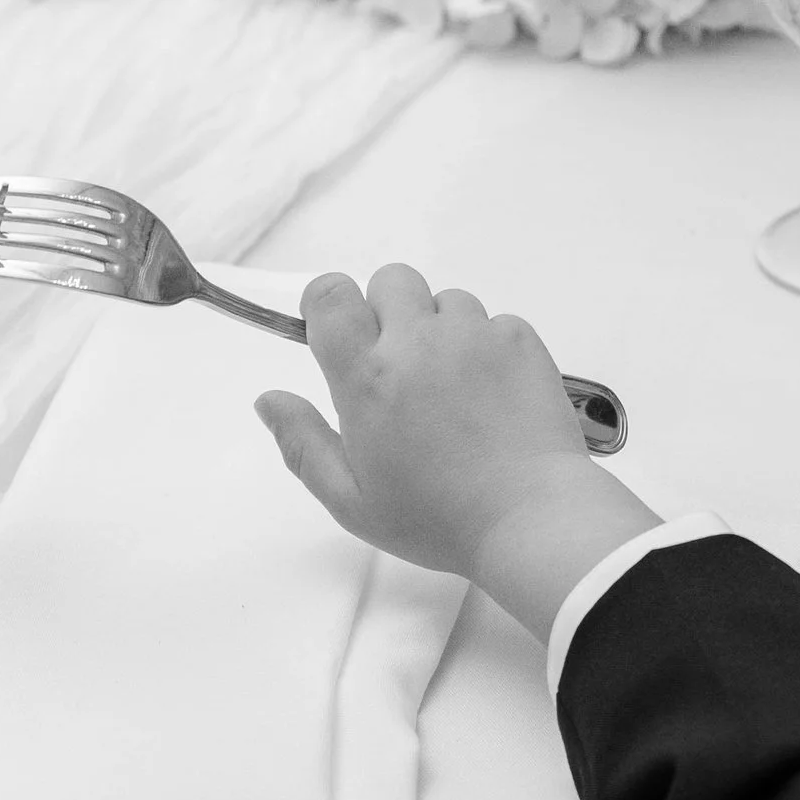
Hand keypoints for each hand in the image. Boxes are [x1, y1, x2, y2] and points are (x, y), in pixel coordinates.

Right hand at [257, 267, 654, 642]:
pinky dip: (488, 347)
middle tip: (402, 370)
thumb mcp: (352, 501)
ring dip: (441, 331)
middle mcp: (418, 341)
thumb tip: (268, 399)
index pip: (331, 295)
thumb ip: (303, 445)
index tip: (339, 336)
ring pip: (446, 301)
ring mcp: (475, 335)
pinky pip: (494, 321)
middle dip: (388, 313)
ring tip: (456, 390)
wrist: (531, 519)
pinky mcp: (521, 340)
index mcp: (368, 376)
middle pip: (390, 281)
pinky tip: (496, 397)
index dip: (329, 305)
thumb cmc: (437, 519)